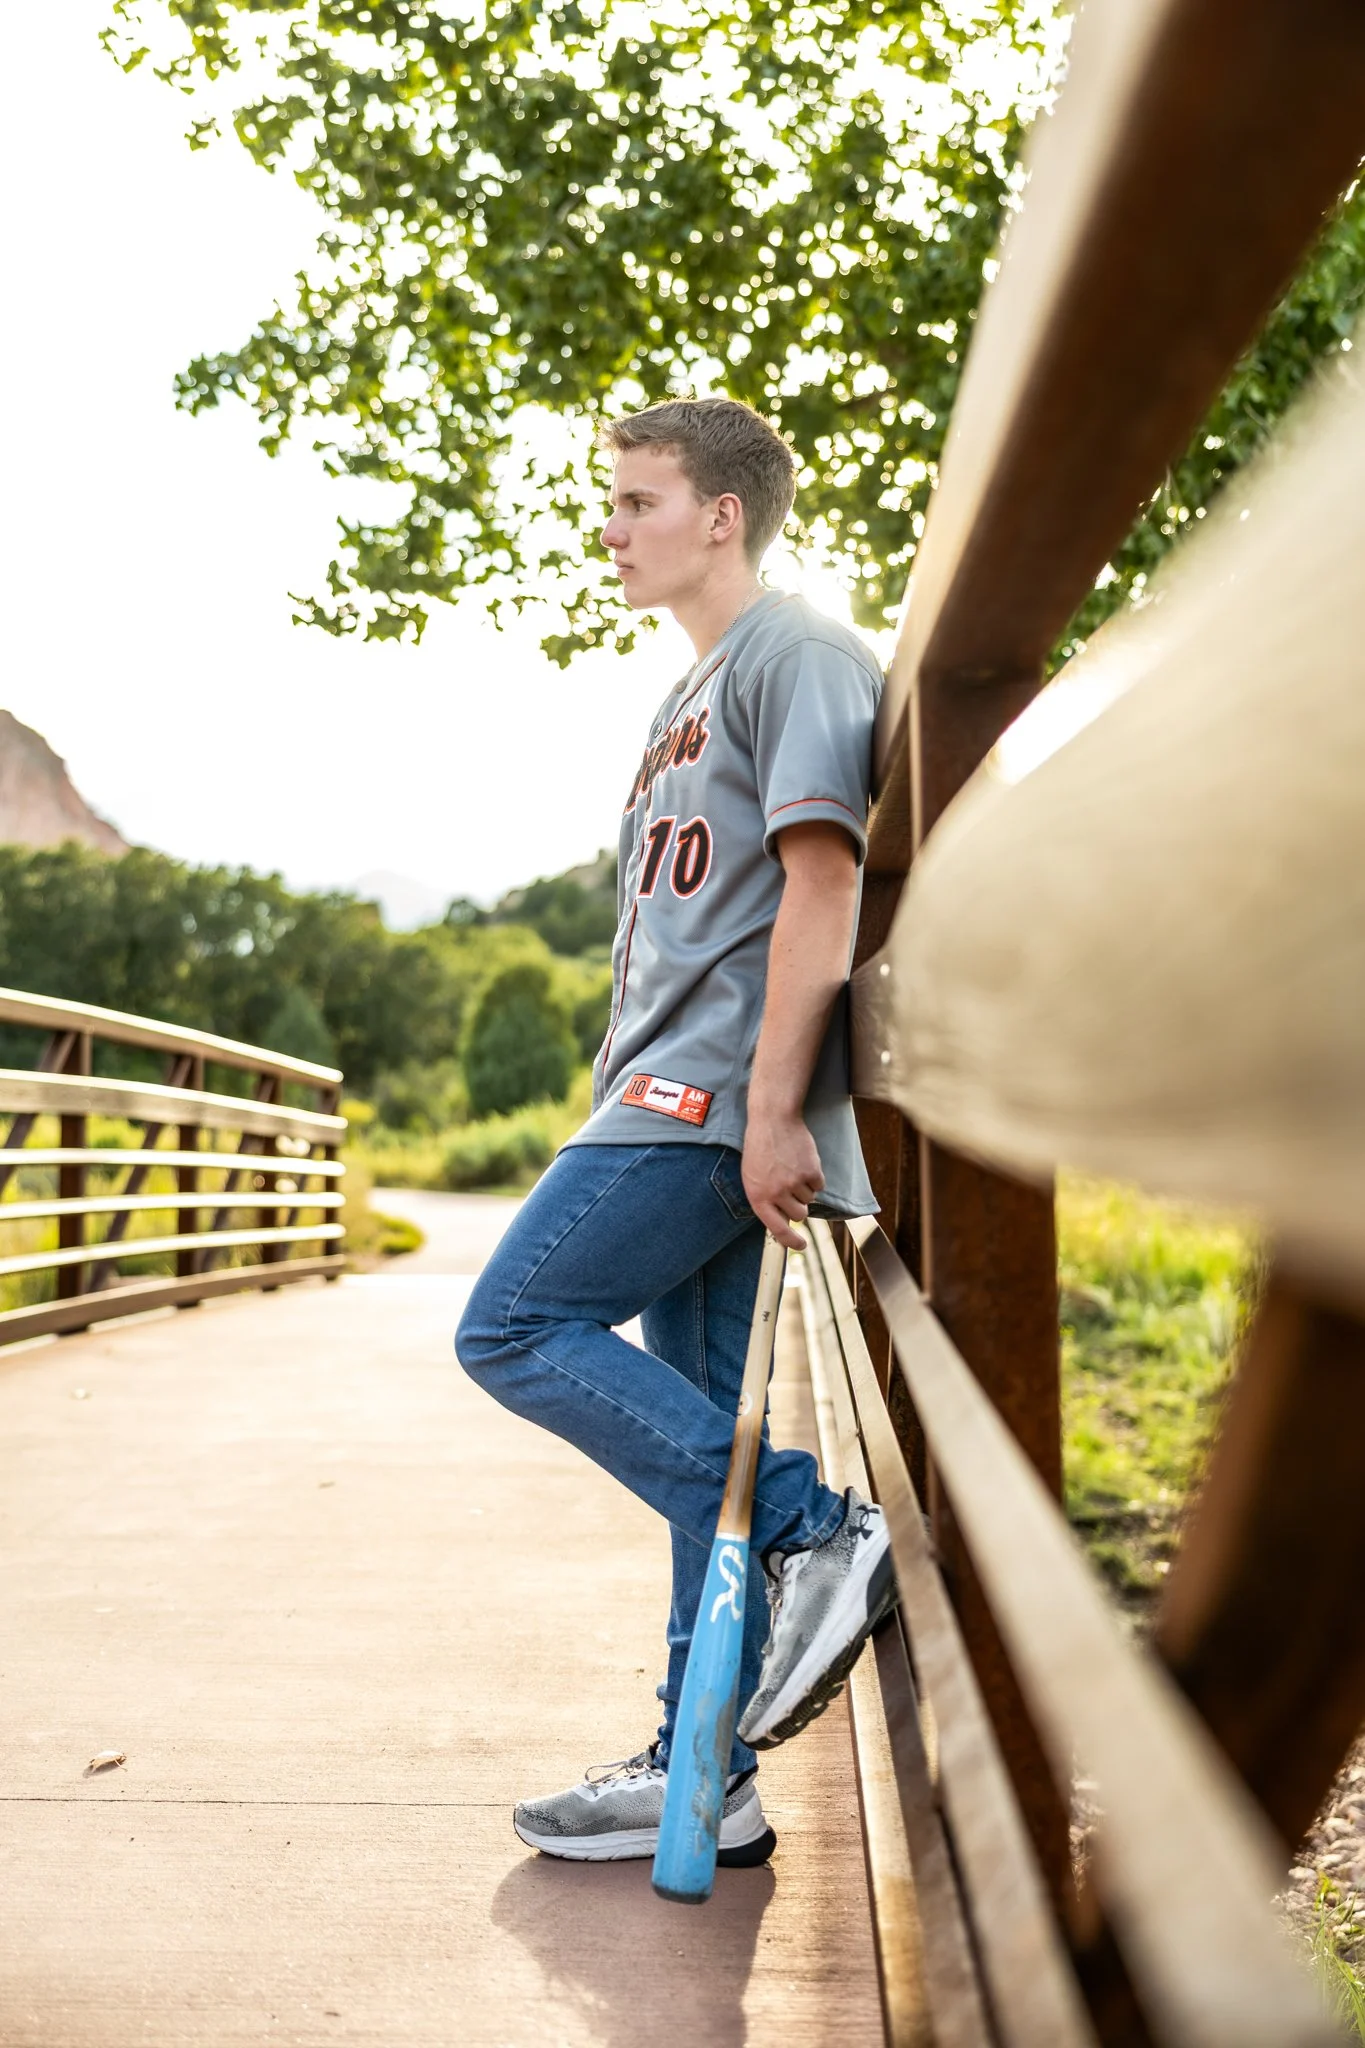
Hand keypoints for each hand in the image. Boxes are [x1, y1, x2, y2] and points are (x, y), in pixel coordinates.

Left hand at [741, 1108, 824, 1250]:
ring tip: (792, 1168)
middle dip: (799, 1206)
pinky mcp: (811, 1171)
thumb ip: (765, 1199)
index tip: (802, 1246)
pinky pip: (819, 1185)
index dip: (791, 1241)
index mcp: (758, 1197)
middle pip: (799, 1215)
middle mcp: (777, 1193)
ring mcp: (795, 1182)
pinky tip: (802, 1162)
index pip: (777, 1229)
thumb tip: (781, 1220)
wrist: (772, 1120)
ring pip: (810, 1199)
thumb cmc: (759, 1148)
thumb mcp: (752, 1177)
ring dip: (805, 1188)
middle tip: (792, 1188)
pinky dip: (814, 1176)